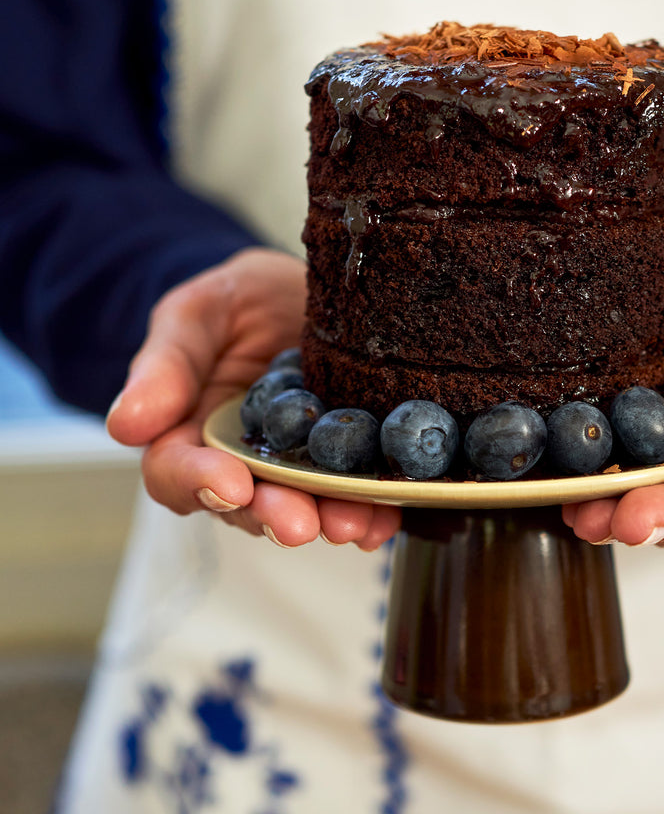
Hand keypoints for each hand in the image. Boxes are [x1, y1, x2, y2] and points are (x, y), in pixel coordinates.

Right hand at [105, 247, 400, 549]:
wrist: (302, 290)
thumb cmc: (238, 301)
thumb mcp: (197, 313)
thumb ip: (166, 363)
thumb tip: (127, 424)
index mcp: (188, 431)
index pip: (177, 471)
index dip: (200, 483)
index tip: (232, 484)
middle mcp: (241, 460)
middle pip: (246, 503)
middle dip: (275, 514)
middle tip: (301, 522)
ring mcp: (297, 466)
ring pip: (305, 505)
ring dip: (328, 520)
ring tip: (355, 523)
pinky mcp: (346, 462)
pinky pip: (356, 493)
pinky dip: (372, 511)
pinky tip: (386, 518)